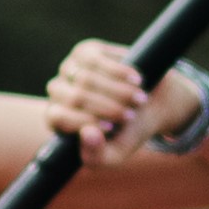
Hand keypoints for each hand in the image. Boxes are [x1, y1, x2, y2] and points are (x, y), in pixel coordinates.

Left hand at [46, 37, 177, 165]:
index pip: (57, 117)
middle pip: (75, 97)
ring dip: (118, 92)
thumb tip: (86, 134)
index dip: (85, 122)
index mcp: (56, 120)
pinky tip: (137, 81)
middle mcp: (57, 92)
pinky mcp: (85, 51)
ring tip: (139, 100)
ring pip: (87, 79)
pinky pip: (98, 60)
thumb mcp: (115, 153)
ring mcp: (69, 69)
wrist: (153, 103)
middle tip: (131, 115)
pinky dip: (121, 73)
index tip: (112, 128)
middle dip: (107, 108)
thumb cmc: (128, 132)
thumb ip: (97, 156)